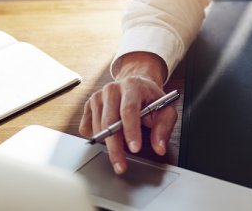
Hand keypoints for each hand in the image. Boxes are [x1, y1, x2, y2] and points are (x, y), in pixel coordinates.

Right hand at [79, 51, 176, 174]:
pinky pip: (86, 128)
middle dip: (115, 147)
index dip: (131, 131)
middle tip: (121, 166)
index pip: (129, 109)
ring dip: (107, 145)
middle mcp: (112, 89)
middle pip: (109, 121)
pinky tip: (109, 137)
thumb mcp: (165, 109)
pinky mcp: (88, 105)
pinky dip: (96, 138)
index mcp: (132, 86)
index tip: (135, 149)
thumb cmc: (150, 98)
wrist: (136, 84)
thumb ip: (164, 128)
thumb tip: (159, 147)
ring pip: (97, 127)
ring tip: (120, 154)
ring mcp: (98, 96)